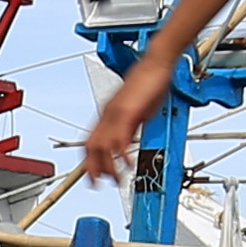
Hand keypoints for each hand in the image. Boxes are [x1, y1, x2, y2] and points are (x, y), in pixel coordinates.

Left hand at [80, 60, 171, 185]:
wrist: (156, 62)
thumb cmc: (150, 82)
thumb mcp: (138, 110)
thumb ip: (131, 126)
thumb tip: (128, 142)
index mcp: (107, 114)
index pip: (90, 141)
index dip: (89, 160)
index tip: (92, 176)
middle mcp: (106, 114)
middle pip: (90, 147)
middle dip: (91, 169)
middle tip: (97, 184)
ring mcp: (115, 113)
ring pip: (102, 146)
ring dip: (107, 166)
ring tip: (115, 180)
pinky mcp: (127, 112)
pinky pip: (120, 138)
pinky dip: (122, 155)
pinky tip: (128, 165)